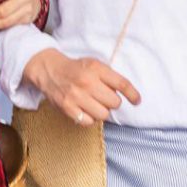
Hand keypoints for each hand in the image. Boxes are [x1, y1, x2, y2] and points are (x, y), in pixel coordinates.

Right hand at [23, 47, 140, 126]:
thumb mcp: (94, 65)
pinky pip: (89, 121)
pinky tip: (84, 109)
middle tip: (103, 97)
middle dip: (112, 102)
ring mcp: (76, 96)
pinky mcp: (67, 107)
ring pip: (103, 114)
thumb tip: (127, 95)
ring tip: (94, 104)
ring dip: (101, 111)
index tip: (137, 101)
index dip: (133, 95)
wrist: (49, 70)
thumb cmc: (75, 69)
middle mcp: (86, 82)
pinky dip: (89, 118)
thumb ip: (109, 77)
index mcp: (95, 68)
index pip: (122, 84)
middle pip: (115, 103)